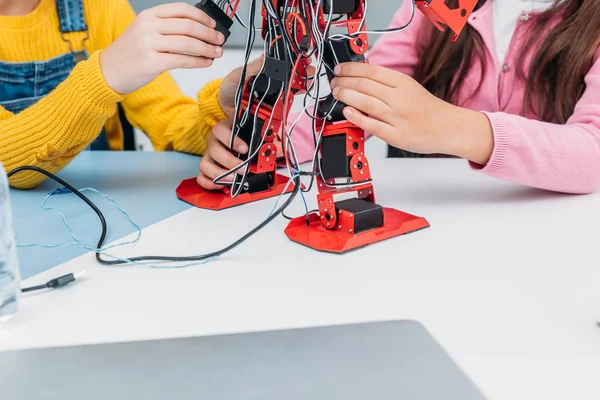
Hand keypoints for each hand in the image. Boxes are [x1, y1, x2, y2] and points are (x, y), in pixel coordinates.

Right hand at [100, 3, 224, 94]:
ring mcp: (150, 44)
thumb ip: (167, 29)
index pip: (182, 10)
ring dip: (207, 49)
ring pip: (188, 44)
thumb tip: (199, 31)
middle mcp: (149, 27)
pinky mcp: (153, 63)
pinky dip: (198, 62)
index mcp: (149, 16)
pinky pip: (183, 60)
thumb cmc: (130, 53)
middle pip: (188, 26)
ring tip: (216, 53)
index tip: (212, 24)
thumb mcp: (144, 32)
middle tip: (219, 40)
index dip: (202, 16)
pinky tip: (205, 62)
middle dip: (209, 34)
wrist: (108, 71)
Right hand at [197, 120, 282, 189]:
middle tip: (243, 170)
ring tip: (233, 179)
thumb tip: (279, 148)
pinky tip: (221, 185)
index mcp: (225, 130)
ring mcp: (209, 156)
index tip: (245, 149)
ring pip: (204, 164)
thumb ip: (268, 141)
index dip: (231, 141)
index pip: (220, 130)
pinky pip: (201, 177)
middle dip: (230, 162)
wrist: (239, 140)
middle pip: (213, 150)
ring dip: (219, 174)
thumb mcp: (257, 136)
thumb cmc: (246, 139)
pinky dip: (209, 183)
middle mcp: (214, 142)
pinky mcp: (207, 168)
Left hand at [218, 57, 316, 118]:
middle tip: (309, 70)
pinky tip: (296, 96)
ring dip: (301, 86)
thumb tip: (266, 58)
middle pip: (292, 77)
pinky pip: (284, 107)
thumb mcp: (238, 74)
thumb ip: (252, 68)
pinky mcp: (272, 110)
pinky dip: (292, 102)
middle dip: (304, 73)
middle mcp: (271, 83)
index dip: (295, 60)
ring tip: (306, 82)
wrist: (222, 108)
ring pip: (292, 91)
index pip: (283, 64)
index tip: (302, 58)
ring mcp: (273, 97)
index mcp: (264, 71)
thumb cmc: (228, 88)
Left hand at [331, 63, 493, 164]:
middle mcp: (400, 98)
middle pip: (366, 86)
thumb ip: (388, 84)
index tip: (339, 69)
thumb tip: (361, 77)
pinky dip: (357, 118)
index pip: (371, 71)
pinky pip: (372, 125)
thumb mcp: (410, 87)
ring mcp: (398, 118)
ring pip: (366, 103)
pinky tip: (347, 112)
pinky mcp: (396, 135)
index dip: (351, 69)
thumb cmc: (428, 109)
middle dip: (345, 82)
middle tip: (334, 83)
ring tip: (337, 94)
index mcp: (403, 83)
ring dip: (347, 97)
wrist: (449, 128)